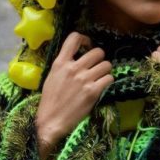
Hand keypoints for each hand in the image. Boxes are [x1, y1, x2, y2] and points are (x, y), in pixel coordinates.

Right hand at [37, 33, 113, 159]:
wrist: (51, 121)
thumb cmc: (50, 100)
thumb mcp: (52, 76)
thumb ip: (64, 64)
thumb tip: (77, 56)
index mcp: (60, 62)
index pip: (74, 38)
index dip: (85, 39)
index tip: (87, 46)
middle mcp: (73, 68)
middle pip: (97, 51)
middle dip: (99, 58)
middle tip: (96, 66)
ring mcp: (84, 79)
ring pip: (106, 64)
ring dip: (105, 71)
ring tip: (99, 77)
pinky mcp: (93, 91)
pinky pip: (109, 78)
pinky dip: (107, 82)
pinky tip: (101, 87)